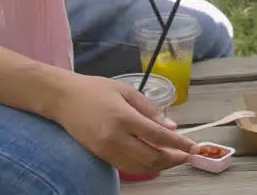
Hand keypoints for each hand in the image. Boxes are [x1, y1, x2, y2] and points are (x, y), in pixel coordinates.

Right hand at [48, 73, 195, 176]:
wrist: (62, 99)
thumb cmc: (95, 89)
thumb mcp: (126, 90)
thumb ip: (150, 109)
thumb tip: (171, 126)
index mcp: (124, 117)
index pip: (158, 136)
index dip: (178, 143)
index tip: (193, 146)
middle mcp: (115, 137)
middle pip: (151, 157)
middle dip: (173, 159)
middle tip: (187, 155)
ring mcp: (106, 149)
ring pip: (140, 167)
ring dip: (160, 165)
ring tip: (173, 158)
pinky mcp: (100, 155)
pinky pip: (127, 167)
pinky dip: (144, 166)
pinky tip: (153, 159)